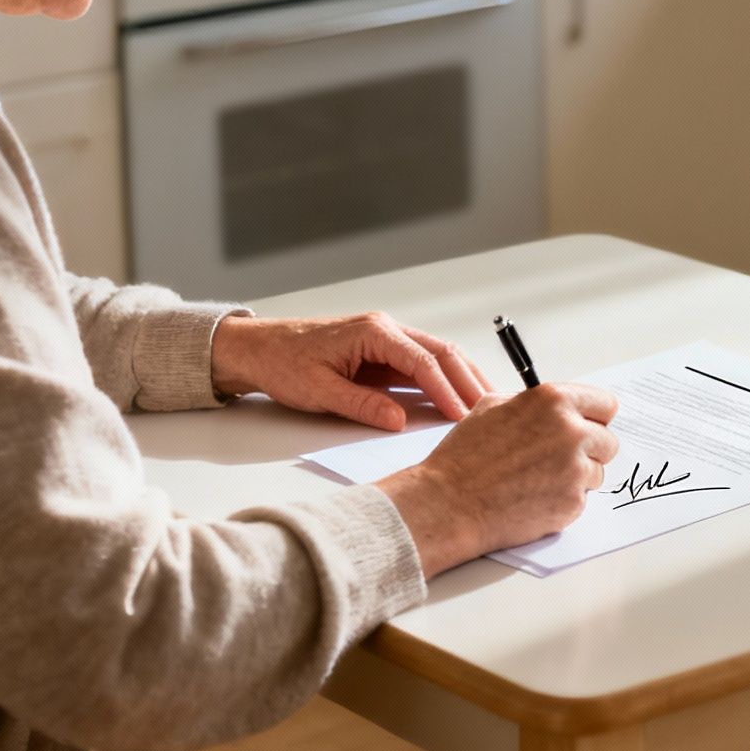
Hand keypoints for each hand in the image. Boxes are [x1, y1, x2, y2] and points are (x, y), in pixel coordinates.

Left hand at [210, 312, 493, 430]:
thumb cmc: (284, 363)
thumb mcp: (319, 390)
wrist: (259, 349)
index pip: (423, 361)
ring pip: (438, 356)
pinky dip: (443, 381)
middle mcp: (386, 330)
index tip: (463, 414)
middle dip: (468, 380)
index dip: (447, 389)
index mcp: (373, 332)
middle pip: (442, 352)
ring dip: (461, 379)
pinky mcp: (384, 354)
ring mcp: (387, 340)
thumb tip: (399, 420)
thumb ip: (362, 405)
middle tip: (490, 410)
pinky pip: (422, 365)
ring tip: (484, 405)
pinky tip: (457, 400)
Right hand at [376, 383, 621, 573]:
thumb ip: (534, 403)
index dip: (595, 416)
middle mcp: (571, 432)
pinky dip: (564, 499)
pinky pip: (582, 498)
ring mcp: (576, 469)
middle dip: (588, 449)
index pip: (605, 404)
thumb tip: (554, 408)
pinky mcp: (573, 503)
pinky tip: (534, 497)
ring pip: (597, 471)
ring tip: (538, 479)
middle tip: (559, 458)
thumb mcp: (493, 406)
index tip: (589, 425)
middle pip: (608, 440)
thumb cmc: (465, 456)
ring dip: (577, 476)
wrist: (450, 503)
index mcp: (554, 401)